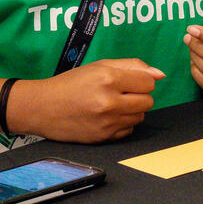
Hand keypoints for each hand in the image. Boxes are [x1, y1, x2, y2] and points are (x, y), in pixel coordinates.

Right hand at [13, 59, 163, 142]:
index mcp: (109, 78)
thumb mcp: (100, 65)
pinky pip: (129, 131)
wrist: (43, 107)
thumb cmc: (71, 83)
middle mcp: (109, 102)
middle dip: (139, 96)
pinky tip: (108, 117)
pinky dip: (123, 124)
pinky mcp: (103, 138)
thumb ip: (133, 66)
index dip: (142, 81)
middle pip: (148, 101)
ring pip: (140, 117)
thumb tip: (160, 74)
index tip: (130, 81)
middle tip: (121, 93)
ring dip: (132, 111)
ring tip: (112, 104)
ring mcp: (106, 122)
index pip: (149, 83)